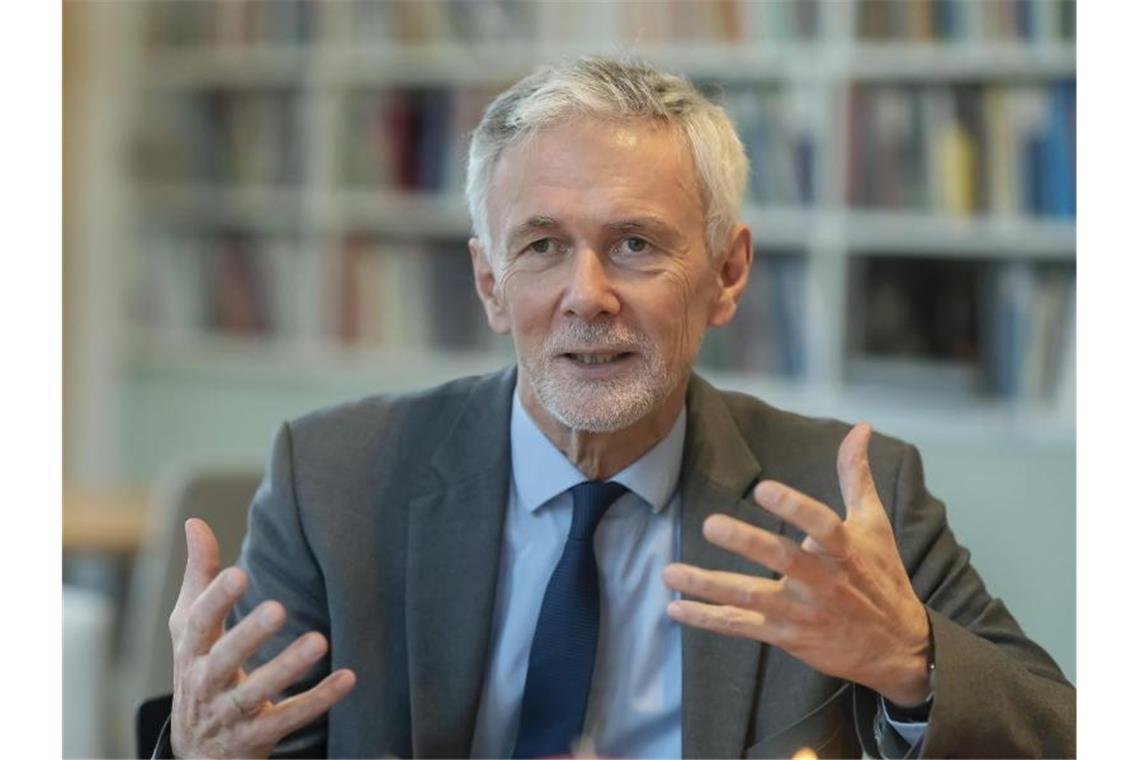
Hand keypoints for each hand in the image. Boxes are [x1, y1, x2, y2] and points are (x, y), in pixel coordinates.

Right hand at [168, 518, 356, 757]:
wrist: (196, 753)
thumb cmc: (199, 671)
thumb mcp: (190, 627)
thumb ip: (199, 576)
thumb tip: (195, 522)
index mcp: (190, 651)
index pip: (199, 623)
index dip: (216, 599)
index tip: (238, 573)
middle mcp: (205, 683)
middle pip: (224, 660)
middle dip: (249, 635)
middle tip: (279, 608)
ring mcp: (230, 714)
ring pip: (256, 693)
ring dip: (288, 667)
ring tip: (319, 640)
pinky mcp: (256, 737)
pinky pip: (289, 718)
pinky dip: (318, 699)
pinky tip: (348, 678)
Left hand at [663, 423, 930, 705]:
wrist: (897, 647)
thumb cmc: (881, 576)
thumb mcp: (874, 525)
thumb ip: (856, 475)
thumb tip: (861, 426)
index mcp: (845, 550)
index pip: (822, 526)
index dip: (795, 507)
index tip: (764, 488)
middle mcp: (823, 581)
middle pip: (784, 560)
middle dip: (748, 543)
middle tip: (710, 524)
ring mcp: (802, 611)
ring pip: (752, 597)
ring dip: (709, 586)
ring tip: (670, 572)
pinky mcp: (786, 635)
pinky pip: (742, 627)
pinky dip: (707, 619)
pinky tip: (674, 608)